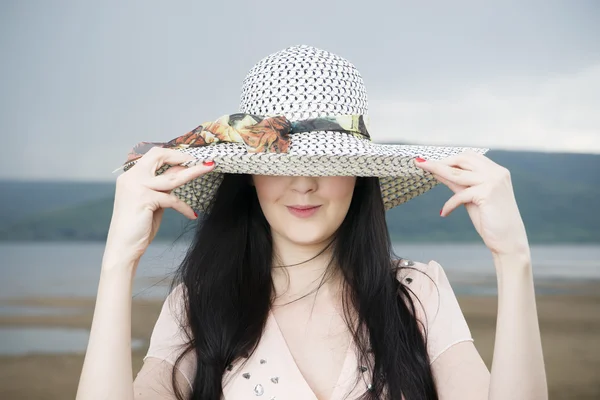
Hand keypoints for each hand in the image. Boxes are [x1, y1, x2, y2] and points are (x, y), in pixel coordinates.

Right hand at [104, 147, 214, 264]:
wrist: (123, 247)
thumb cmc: (138, 226)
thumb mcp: (153, 200)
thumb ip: (163, 186)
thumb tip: (182, 171)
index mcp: (131, 175)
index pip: (154, 155)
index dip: (174, 154)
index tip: (190, 158)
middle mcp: (131, 177)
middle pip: (159, 156)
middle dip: (182, 155)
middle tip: (200, 159)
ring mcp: (136, 187)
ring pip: (172, 176)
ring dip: (194, 171)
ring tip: (209, 167)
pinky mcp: (144, 199)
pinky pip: (172, 199)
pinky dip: (184, 207)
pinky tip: (192, 214)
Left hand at [414, 150, 528, 256]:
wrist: (508, 240)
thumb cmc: (490, 219)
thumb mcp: (472, 197)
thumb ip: (458, 184)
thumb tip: (439, 171)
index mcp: (496, 171)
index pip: (470, 156)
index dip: (450, 158)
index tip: (432, 161)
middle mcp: (496, 172)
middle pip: (463, 159)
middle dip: (441, 161)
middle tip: (423, 163)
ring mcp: (493, 181)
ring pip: (457, 173)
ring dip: (437, 170)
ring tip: (423, 170)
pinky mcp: (487, 193)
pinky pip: (460, 195)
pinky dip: (449, 204)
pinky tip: (443, 213)